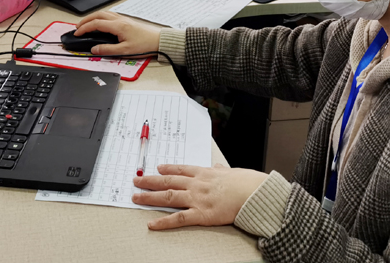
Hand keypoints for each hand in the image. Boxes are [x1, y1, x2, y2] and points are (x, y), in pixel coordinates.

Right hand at [74, 10, 160, 55]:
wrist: (159, 40)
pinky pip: (110, 15)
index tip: (77, 33)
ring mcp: (123, 18)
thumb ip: (107, 50)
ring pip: (104, 13)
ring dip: (93, 17)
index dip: (84, 28)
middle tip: (77, 27)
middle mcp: (120, 19)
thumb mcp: (125, 51)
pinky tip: (100, 22)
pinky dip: (100, 17)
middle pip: (98, 15)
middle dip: (85, 20)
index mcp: (118, 26)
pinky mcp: (127, 20)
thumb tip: (94, 49)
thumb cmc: (145, 44)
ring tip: (86, 23)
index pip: (96, 24)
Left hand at [132, 164, 267, 229]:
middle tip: (136, 180)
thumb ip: (222, 170)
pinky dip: (163, 222)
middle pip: (168, 181)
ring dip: (150, 197)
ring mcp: (197, 199)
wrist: (253, 192)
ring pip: (168, 196)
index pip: (182, 169)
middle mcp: (197, 184)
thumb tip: (218, 166)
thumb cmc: (246, 182)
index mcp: (205, 173)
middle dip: (150, 181)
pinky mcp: (201, 214)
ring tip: (136, 198)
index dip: (168, 168)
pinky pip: (178, 219)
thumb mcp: (232, 172)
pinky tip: (152, 224)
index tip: (158, 167)